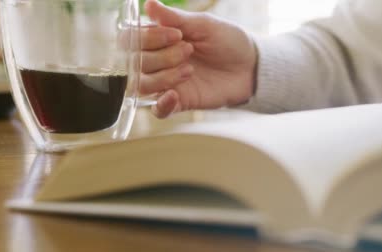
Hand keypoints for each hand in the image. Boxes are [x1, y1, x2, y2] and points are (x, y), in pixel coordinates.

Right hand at [141, 0, 257, 117]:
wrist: (251, 66)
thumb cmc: (228, 41)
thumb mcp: (203, 24)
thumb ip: (174, 17)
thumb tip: (148, 3)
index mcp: (159, 39)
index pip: (130, 40)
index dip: (147, 37)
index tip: (176, 34)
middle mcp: (158, 61)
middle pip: (135, 63)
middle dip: (161, 56)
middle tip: (189, 50)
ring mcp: (167, 83)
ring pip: (142, 85)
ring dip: (164, 76)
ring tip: (190, 69)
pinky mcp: (180, 102)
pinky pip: (158, 110)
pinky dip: (162, 104)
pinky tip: (174, 94)